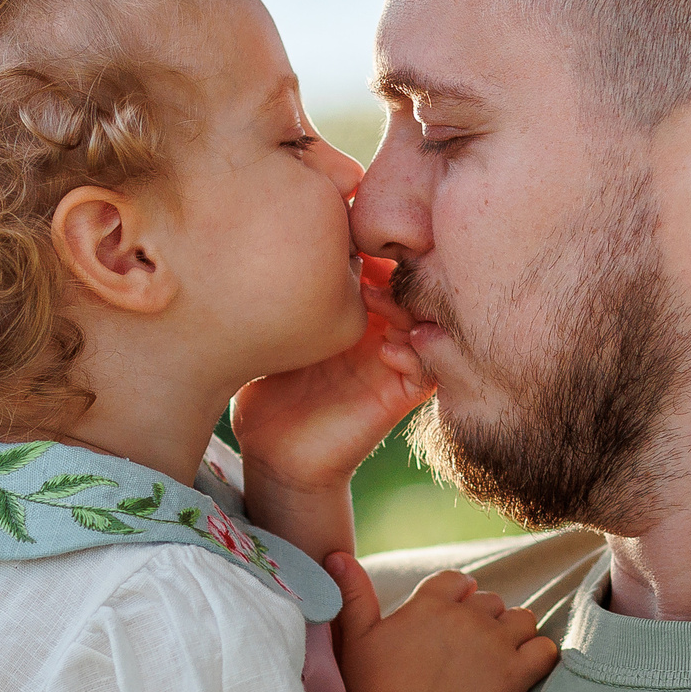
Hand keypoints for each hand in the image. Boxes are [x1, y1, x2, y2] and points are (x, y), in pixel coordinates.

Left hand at [232, 258, 432, 501]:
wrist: (272, 454)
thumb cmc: (264, 389)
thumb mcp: (271, 330)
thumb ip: (281, 293)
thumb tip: (273, 238)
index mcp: (349, 313)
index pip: (379, 268)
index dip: (373, 248)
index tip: (351, 237)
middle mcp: (374, 334)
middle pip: (408, 289)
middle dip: (395, 270)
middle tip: (368, 265)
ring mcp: (387, 365)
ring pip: (423, 323)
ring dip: (405, 308)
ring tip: (374, 300)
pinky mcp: (395, 398)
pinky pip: (427, 371)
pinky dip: (415, 355)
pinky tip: (386, 350)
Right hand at [326, 554, 560, 691]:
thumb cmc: (373, 689)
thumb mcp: (355, 637)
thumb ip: (352, 592)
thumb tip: (336, 555)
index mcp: (431, 602)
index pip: (459, 581)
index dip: (459, 597)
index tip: (452, 617)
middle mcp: (467, 616)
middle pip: (491, 601)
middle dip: (484, 619)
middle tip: (469, 650)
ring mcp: (495, 644)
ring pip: (523, 619)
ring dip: (514, 633)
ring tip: (498, 657)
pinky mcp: (516, 674)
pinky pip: (545, 650)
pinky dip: (540, 656)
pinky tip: (525, 669)